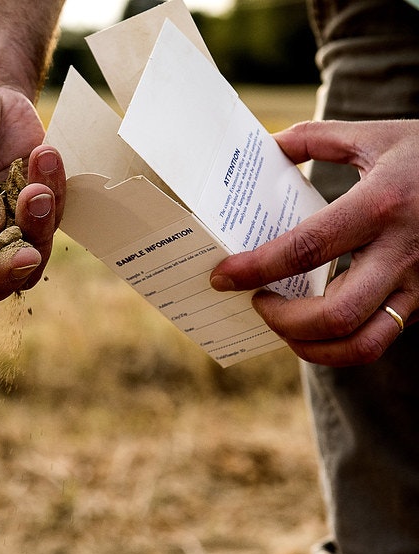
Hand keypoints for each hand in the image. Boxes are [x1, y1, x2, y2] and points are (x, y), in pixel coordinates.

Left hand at [210, 120, 418, 365]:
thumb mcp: (379, 136)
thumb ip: (317, 139)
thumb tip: (266, 148)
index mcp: (382, 205)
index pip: (305, 248)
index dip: (256, 268)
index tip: (222, 276)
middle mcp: (403, 252)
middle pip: (335, 315)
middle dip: (282, 322)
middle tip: (258, 302)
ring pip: (362, 345)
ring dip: (309, 347)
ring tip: (282, 323)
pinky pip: (378, 339)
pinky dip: (337, 345)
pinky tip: (313, 327)